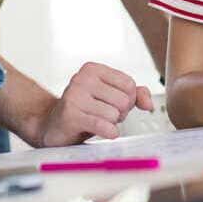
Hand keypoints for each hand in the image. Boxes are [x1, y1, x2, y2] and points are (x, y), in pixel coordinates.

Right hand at [39, 62, 154, 145]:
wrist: (53, 126)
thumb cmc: (86, 110)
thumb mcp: (111, 97)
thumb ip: (135, 95)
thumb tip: (148, 104)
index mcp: (93, 69)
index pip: (129, 84)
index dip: (128, 100)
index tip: (114, 105)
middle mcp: (82, 78)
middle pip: (124, 100)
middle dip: (120, 113)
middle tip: (105, 116)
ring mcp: (74, 96)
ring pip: (114, 114)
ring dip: (111, 124)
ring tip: (97, 122)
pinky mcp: (71, 115)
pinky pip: (102, 125)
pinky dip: (109, 131)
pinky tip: (107, 132)